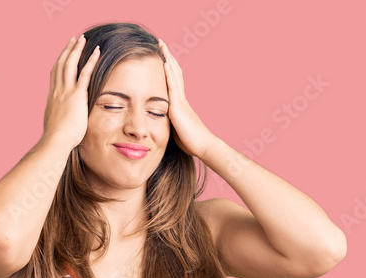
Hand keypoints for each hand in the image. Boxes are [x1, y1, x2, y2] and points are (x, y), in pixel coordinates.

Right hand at [41, 34, 100, 149]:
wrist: (55, 141)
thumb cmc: (57, 139)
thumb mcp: (57, 124)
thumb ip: (61, 118)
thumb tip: (62, 121)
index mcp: (53, 97)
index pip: (56, 74)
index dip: (60, 62)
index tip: (65, 54)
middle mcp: (57, 90)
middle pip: (61, 64)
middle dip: (68, 50)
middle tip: (74, 40)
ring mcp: (65, 91)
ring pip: (70, 64)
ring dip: (77, 50)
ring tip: (83, 39)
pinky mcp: (76, 95)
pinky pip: (84, 74)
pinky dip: (90, 61)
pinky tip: (97, 52)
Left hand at [158, 39, 215, 158]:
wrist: (203, 146)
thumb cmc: (191, 141)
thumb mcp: (177, 129)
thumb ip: (171, 121)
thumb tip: (163, 121)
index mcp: (180, 104)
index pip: (174, 81)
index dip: (169, 67)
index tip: (163, 56)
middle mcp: (181, 99)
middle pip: (175, 72)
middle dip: (168, 57)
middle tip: (161, 43)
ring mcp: (181, 101)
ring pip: (174, 75)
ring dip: (168, 59)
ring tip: (162, 45)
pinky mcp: (178, 107)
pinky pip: (173, 86)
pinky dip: (169, 73)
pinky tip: (165, 62)